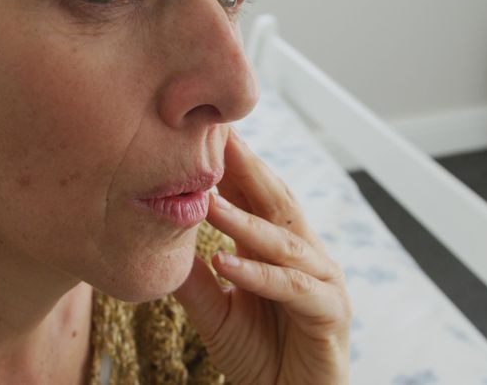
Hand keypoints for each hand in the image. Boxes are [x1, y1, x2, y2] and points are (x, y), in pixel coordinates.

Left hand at [174, 127, 351, 383]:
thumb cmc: (260, 355)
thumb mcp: (216, 311)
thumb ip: (193, 277)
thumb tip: (157, 238)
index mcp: (279, 247)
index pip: (256, 196)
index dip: (231, 165)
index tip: (202, 131)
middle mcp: (305, 254)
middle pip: (275, 201)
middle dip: (246, 168)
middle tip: (216, 134)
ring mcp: (322, 280)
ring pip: (281, 241)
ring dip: (243, 219)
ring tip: (207, 200)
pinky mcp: (329, 312)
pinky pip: (292, 287)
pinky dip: (258, 274)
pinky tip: (225, 261)